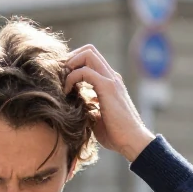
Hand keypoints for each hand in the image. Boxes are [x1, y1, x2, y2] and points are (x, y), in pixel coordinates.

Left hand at [64, 45, 155, 161]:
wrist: (132, 142)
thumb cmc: (115, 134)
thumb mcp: (96, 117)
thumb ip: (87, 106)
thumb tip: (72, 105)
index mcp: (109, 82)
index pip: (90, 59)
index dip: (74, 63)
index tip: (62, 79)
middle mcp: (111, 77)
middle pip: (89, 50)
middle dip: (70, 59)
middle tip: (60, 77)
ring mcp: (111, 80)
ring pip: (88, 54)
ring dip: (70, 64)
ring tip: (62, 83)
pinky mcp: (108, 87)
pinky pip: (85, 71)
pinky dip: (71, 77)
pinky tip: (67, 92)